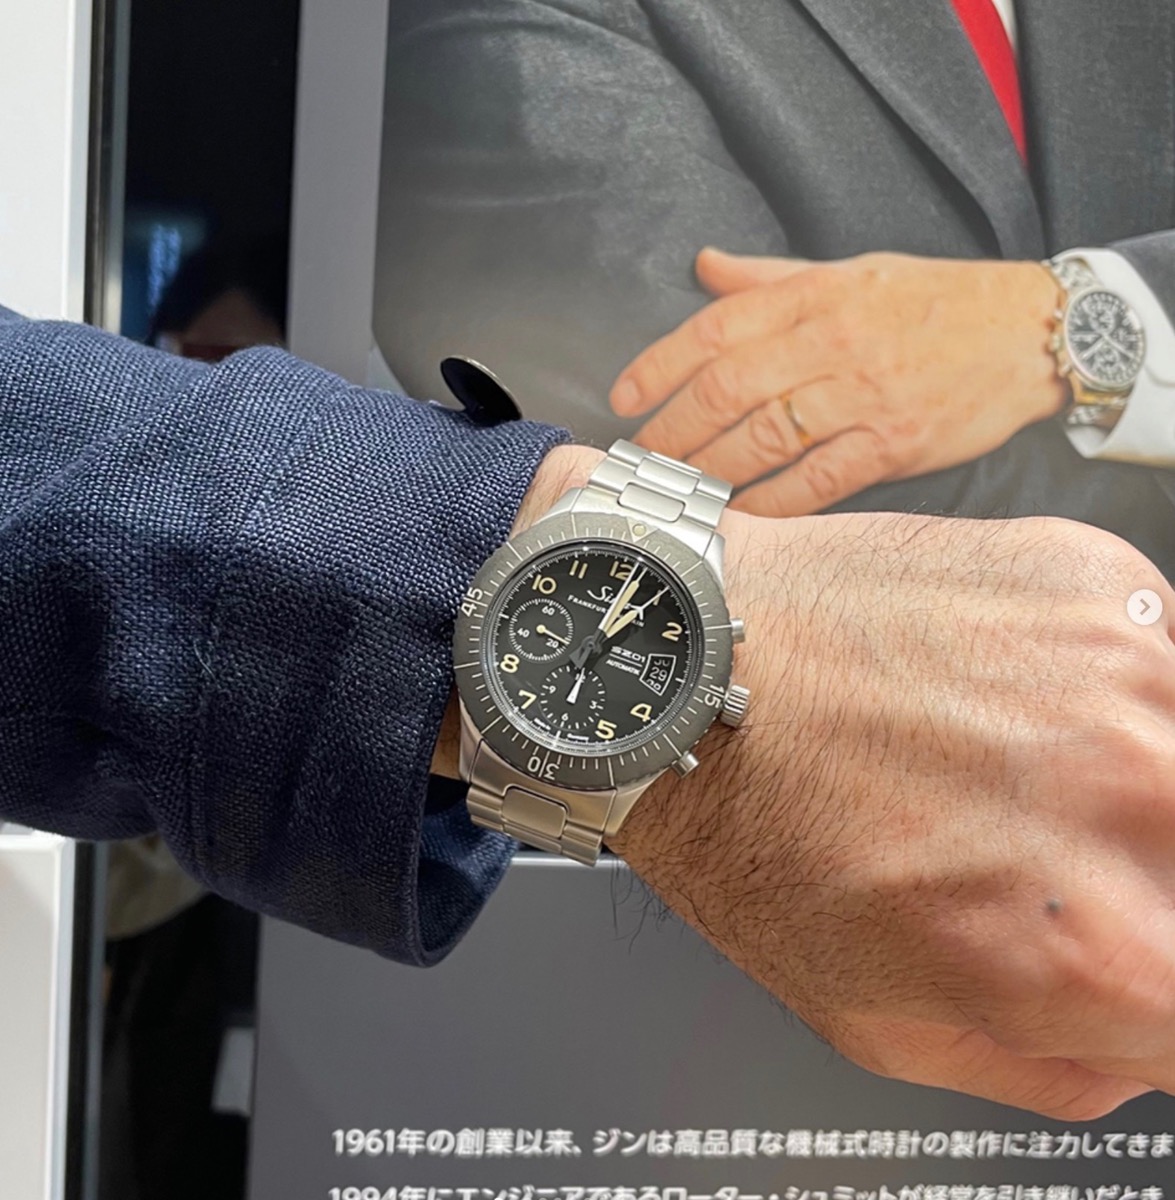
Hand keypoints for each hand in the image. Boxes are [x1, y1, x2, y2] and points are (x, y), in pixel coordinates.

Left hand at [609, 504, 1174, 1118]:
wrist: (691, 673)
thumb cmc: (748, 825)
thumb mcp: (878, 1024)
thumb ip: (1046, 1066)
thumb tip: (1130, 1051)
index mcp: (1092, 949)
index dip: (1151, 992)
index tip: (1107, 949)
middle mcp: (1131, 799)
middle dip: (1140, 882)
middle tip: (1034, 856)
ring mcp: (1124, 673)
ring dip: (1130, 779)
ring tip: (1013, 768)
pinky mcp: (1093, 580)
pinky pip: (1155, 656)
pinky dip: (1098, 689)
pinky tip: (999, 695)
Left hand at [610, 249, 1067, 515]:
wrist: (1031, 332)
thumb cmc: (933, 302)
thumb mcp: (849, 271)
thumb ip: (770, 278)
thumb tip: (704, 268)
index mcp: (815, 295)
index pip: (716, 329)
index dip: (658, 365)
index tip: (623, 397)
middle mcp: (832, 342)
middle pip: (727, 389)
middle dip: (672, 429)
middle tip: (642, 459)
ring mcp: (863, 396)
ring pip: (764, 438)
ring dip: (709, 469)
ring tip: (676, 489)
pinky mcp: (894, 444)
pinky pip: (817, 481)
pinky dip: (772, 503)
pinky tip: (740, 515)